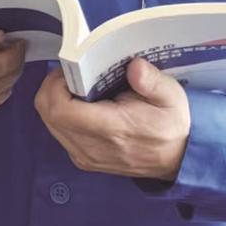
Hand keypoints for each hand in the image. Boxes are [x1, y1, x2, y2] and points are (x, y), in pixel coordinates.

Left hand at [34, 56, 190, 180]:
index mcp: (112, 130)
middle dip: (52, 88)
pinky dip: (60, 113)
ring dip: (55, 100)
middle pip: (48, 114)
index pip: (61, 111)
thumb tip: (134, 66)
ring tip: (76, 85)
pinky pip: (58, 132)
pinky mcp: (83, 159)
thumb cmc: (171, 124)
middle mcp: (92, 148)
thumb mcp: (171, 96)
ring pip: (49, 123)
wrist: (177, 158)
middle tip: (71, 73)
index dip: (55, 85)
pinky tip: (80, 103)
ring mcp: (85, 157)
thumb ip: (152, 81)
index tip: (69, 68)